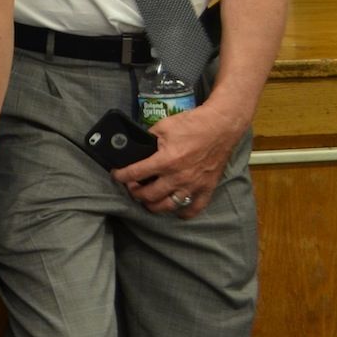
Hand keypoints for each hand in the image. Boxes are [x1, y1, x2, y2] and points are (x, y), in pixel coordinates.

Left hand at [113, 100, 244, 217]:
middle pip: (149, 195)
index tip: (116, 175)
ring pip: (168, 206)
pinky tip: (175, 210)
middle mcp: (178, 177)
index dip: (121, 176)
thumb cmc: (192, 124)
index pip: (135, 173)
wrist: (221, 126)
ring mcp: (193, 185)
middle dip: (135, 193)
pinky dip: (183, 213)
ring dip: (154, 206)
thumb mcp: (163, 126)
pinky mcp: (207, 188)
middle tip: (132, 187)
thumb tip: (137, 147)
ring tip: (148, 200)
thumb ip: (148, 139)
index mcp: (166, 160)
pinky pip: (194, 208)